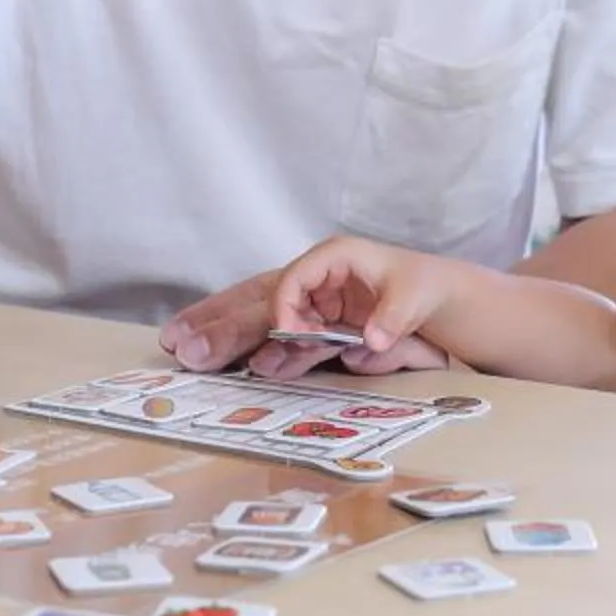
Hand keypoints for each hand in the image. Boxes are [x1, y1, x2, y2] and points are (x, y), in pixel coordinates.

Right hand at [159, 267, 453, 381]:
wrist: (436, 300)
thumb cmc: (425, 286)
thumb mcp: (416, 296)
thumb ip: (393, 316)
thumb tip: (371, 340)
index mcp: (334, 257)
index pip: (294, 279)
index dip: (285, 308)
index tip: (286, 335)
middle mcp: (312, 277)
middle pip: (258, 296)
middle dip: (220, 319)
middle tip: (182, 341)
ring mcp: (306, 302)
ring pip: (253, 314)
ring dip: (217, 331)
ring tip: (179, 345)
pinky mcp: (307, 324)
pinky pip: (269, 336)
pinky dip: (243, 347)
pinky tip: (212, 357)